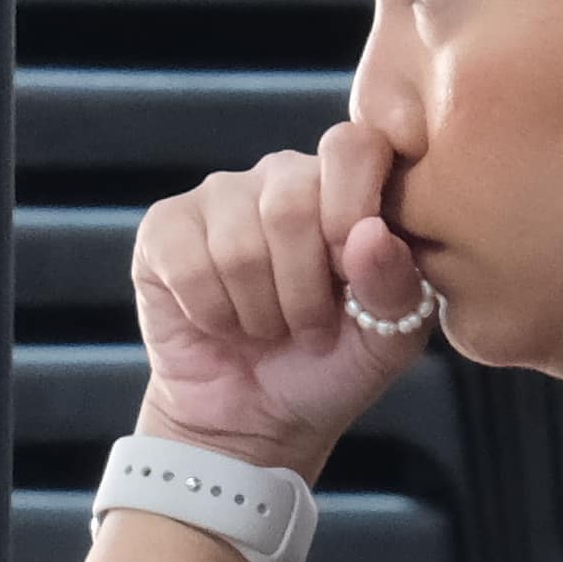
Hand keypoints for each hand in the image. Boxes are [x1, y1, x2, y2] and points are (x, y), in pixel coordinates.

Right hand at [127, 129, 431, 472]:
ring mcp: (218, 195)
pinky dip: (212, 313)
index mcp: (346, 185)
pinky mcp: (164, 228)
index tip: (349, 275)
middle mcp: (282, 176)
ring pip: (238, 244)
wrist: (256, 415)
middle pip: (290, 206)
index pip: (354, 146)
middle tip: (309, 329)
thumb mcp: (387, 340)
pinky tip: (221, 322)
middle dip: (303, 291)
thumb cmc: (329, 367)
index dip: (351, 210)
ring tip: (267, 329)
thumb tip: (371, 234)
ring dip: (259, 311)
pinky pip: (187, 262)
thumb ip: (397, 286)